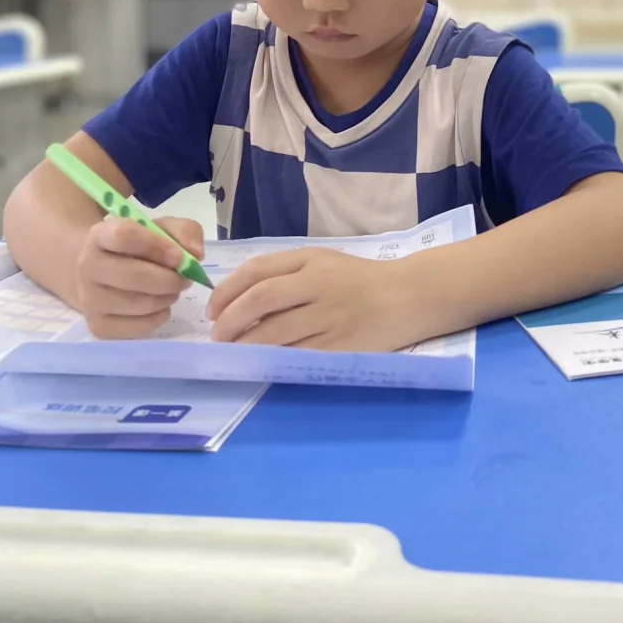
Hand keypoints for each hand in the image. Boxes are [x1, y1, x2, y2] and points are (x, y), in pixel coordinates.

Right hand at [75, 216, 201, 338]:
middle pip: (133, 276)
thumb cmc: (138, 247)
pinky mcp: (98, 327)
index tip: (180, 257)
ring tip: (171, 289)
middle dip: (169, 279)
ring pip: (139, 304)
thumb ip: (184, 232)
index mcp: (100, 235)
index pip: (124, 236)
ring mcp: (89, 300)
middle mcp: (87, 267)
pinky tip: (160, 305)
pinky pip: (140, 326)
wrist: (105, 274)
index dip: (157, 246)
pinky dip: (160, 316)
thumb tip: (196, 254)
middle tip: (183, 278)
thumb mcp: (162, 228)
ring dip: (167, 297)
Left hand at [206, 248, 423, 351]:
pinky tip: (262, 362)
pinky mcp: (340, 345)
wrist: (410, 296)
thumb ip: (286, 274)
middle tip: (217, 335)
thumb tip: (237, 300)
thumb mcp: (324, 263)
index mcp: (311, 259)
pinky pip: (297, 354)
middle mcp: (319, 284)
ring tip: (233, 351)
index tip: (212, 310)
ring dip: (246, 344)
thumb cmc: (361, 280)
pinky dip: (273, 359)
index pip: (257, 271)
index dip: (227, 291)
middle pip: (261, 299)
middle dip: (230, 320)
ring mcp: (330, 316)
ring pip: (275, 332)